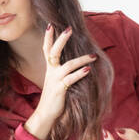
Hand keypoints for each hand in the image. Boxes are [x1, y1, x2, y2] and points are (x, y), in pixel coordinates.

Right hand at [24, 24, 96, 139]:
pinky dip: (80, 73)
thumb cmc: (54, 98)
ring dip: (81, 59)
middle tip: (69, 28)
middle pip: (54, 51)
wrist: (45, 114)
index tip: (50, 25)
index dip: (48, 38)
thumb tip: (78, 63)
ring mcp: (55, 80)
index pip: (47, 49)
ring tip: (93, 56)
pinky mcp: (60, 89)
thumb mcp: (57, 82)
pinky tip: (88, 70)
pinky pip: (70, 79)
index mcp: (50, 69)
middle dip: (61, 39)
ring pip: (68, 65)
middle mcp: (51, 72)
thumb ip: (63, 72)